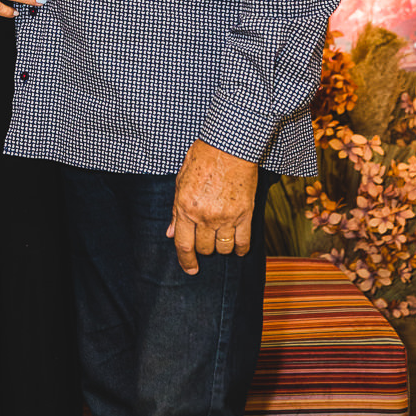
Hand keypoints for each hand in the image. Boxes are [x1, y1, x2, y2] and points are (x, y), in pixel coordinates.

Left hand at [166, 140, 257, 274]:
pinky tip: (238, 248)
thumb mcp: (181, 180)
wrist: (230, 145)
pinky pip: (243, 242)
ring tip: (220, 238)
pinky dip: (240, 249)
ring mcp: (226, 217)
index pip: (183, 244)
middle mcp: (204, 216)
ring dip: (220, 247)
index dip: (185, 261)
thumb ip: (175, 210)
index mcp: (185, 206)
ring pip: (223, 248)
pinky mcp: (245, 214)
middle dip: (203, 248)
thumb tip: (170, 232)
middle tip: (205, 238)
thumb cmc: (203, 157)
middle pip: (203, 248)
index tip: (190, 269)